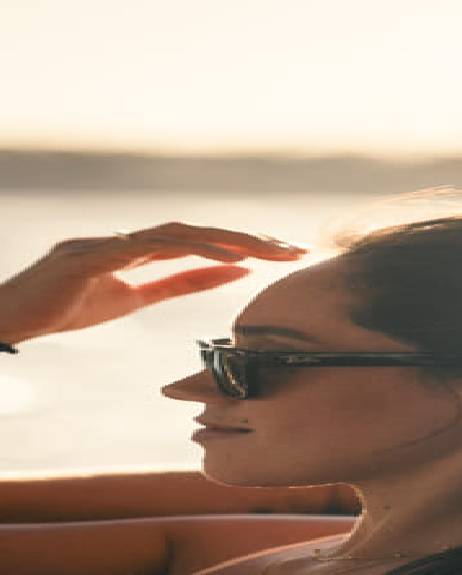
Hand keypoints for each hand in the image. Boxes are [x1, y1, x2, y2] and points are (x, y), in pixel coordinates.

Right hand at [0, 222, 307, 344]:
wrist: (7, 319)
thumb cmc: (67, 305)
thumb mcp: (135, 297)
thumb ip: (181, 281)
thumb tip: (235, 271)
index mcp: (141, 246)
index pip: (204, 240)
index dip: (247, 244)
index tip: (288, 254)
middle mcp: (128, 236)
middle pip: (201, 231)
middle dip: (252, 239)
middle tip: (296, 250)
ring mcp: (107, 242)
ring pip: (180, 232)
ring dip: (230, 241)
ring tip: (269, 252)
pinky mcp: (89, 257)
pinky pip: (148, 248)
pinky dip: (192, 250)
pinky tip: (229, 260)